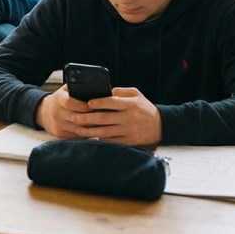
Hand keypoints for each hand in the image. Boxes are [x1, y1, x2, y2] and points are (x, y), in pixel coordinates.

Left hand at [35, 86, 161, 147]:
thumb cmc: (144, 108)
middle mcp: (129, 118)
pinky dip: (99, 139)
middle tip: (74, 117)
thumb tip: (105, 91)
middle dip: (87, 118)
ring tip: (78, 129)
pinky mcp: (129, 142)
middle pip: (104, 119)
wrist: (161, 126)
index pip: (111, 102)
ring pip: (105, 132)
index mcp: (131, 104)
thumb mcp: (136, 94)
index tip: (87, 103)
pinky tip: (90, 136)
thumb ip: (120, 91)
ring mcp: (129, 131)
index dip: (98, 103)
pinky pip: (111, 141)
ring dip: (89, 131)